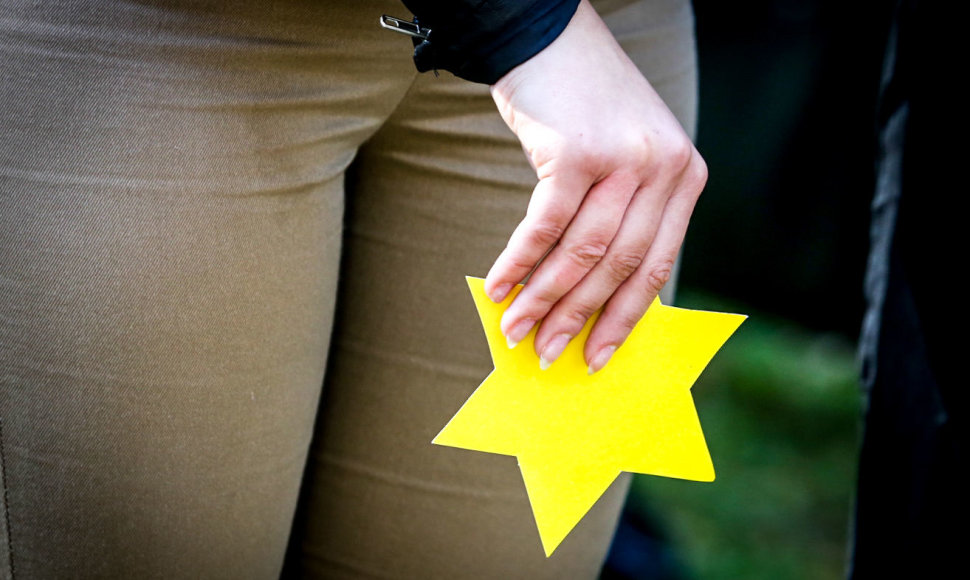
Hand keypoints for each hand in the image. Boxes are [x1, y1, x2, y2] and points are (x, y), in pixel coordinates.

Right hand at [484, 0, 706, 373]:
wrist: (549, 37)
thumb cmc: (583, 107)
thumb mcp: (625, 158)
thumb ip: (622, 217)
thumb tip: (588, 299)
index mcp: (683, 177)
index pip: (655, 266)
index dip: (624, 319)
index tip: (597, 357)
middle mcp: (662, 168)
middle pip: (617, 267)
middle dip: (577, 319)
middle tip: (547, 354)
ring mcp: (622, 158)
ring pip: (581, 253)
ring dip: (543, 300)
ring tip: (514, 330)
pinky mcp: (576, 151)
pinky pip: (544, 226)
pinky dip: (518, 263)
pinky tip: (498, 287)